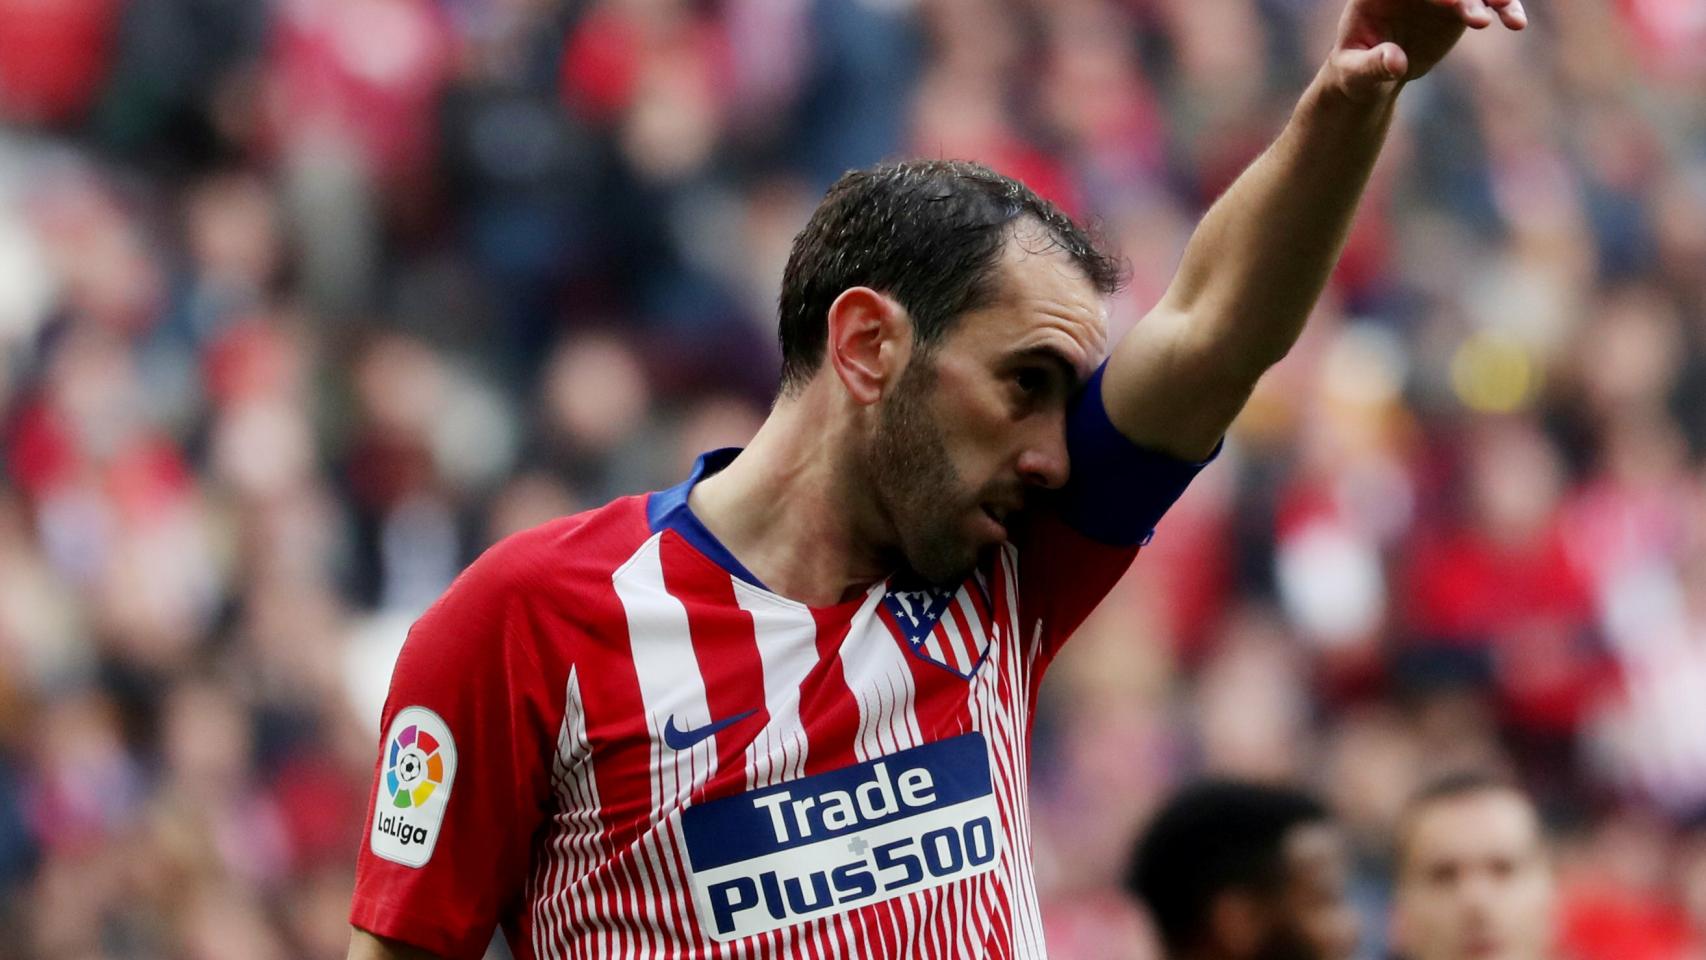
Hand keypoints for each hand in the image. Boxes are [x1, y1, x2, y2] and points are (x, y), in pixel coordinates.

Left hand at [1327, 0, 1525, 100]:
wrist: (1372, 78)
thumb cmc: (1355, 75)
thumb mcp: (1357, 74)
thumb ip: (1373, 65)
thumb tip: (1395, 62)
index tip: (1448, 4)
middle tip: (1475, 17)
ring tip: (1506, 14)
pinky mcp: (1460, 5)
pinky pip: (1487, 0)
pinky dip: (1504, 7)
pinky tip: (1516, 23)